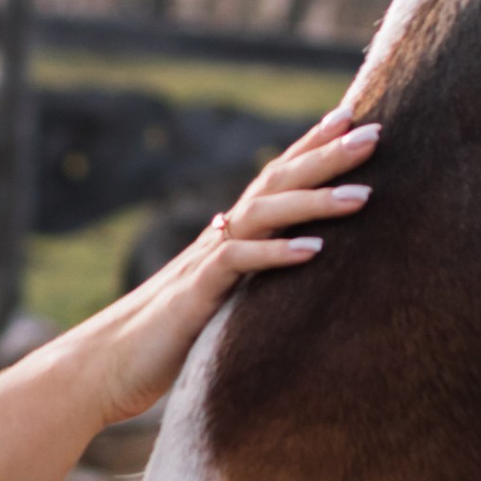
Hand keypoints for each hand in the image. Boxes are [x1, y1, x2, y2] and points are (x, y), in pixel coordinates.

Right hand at [65, 113, 378, 427]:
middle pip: (275, 183)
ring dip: (314, 202)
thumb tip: (292, 266)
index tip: (351, 116)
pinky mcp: (194, 295)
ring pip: (262, 216)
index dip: (310, 145)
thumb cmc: (166, 338)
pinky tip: (314, 251)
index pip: (274, 179)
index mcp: (227, 236)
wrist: (104, 365)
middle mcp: (218, 238)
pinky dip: (275, 254)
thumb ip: (251, 278)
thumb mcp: (221, 300)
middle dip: (325, 156)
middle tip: (376, 133)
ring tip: (365, 195)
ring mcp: (205, 262)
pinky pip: (236, 264)